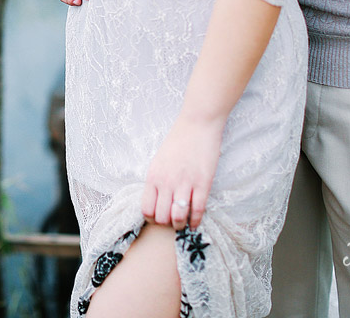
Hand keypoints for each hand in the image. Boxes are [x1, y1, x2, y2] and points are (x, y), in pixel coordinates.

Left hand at [141, 112, 223, 229]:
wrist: (197, 124)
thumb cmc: (178, 141)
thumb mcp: (159, 160)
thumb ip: (157, 180)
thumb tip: (157, 200)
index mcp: (153, 176)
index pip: (146, 209)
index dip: (151, 219)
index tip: (158, 219)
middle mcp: (166, 182)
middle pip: (161, 216)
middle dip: (166, 223)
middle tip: (172, 222)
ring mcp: (185, 183)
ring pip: (178, 217)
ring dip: (180, 225)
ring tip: (183, 224)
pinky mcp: (203, 183)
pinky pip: (198, 209)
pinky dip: (196, 221)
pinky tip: (196, 223)